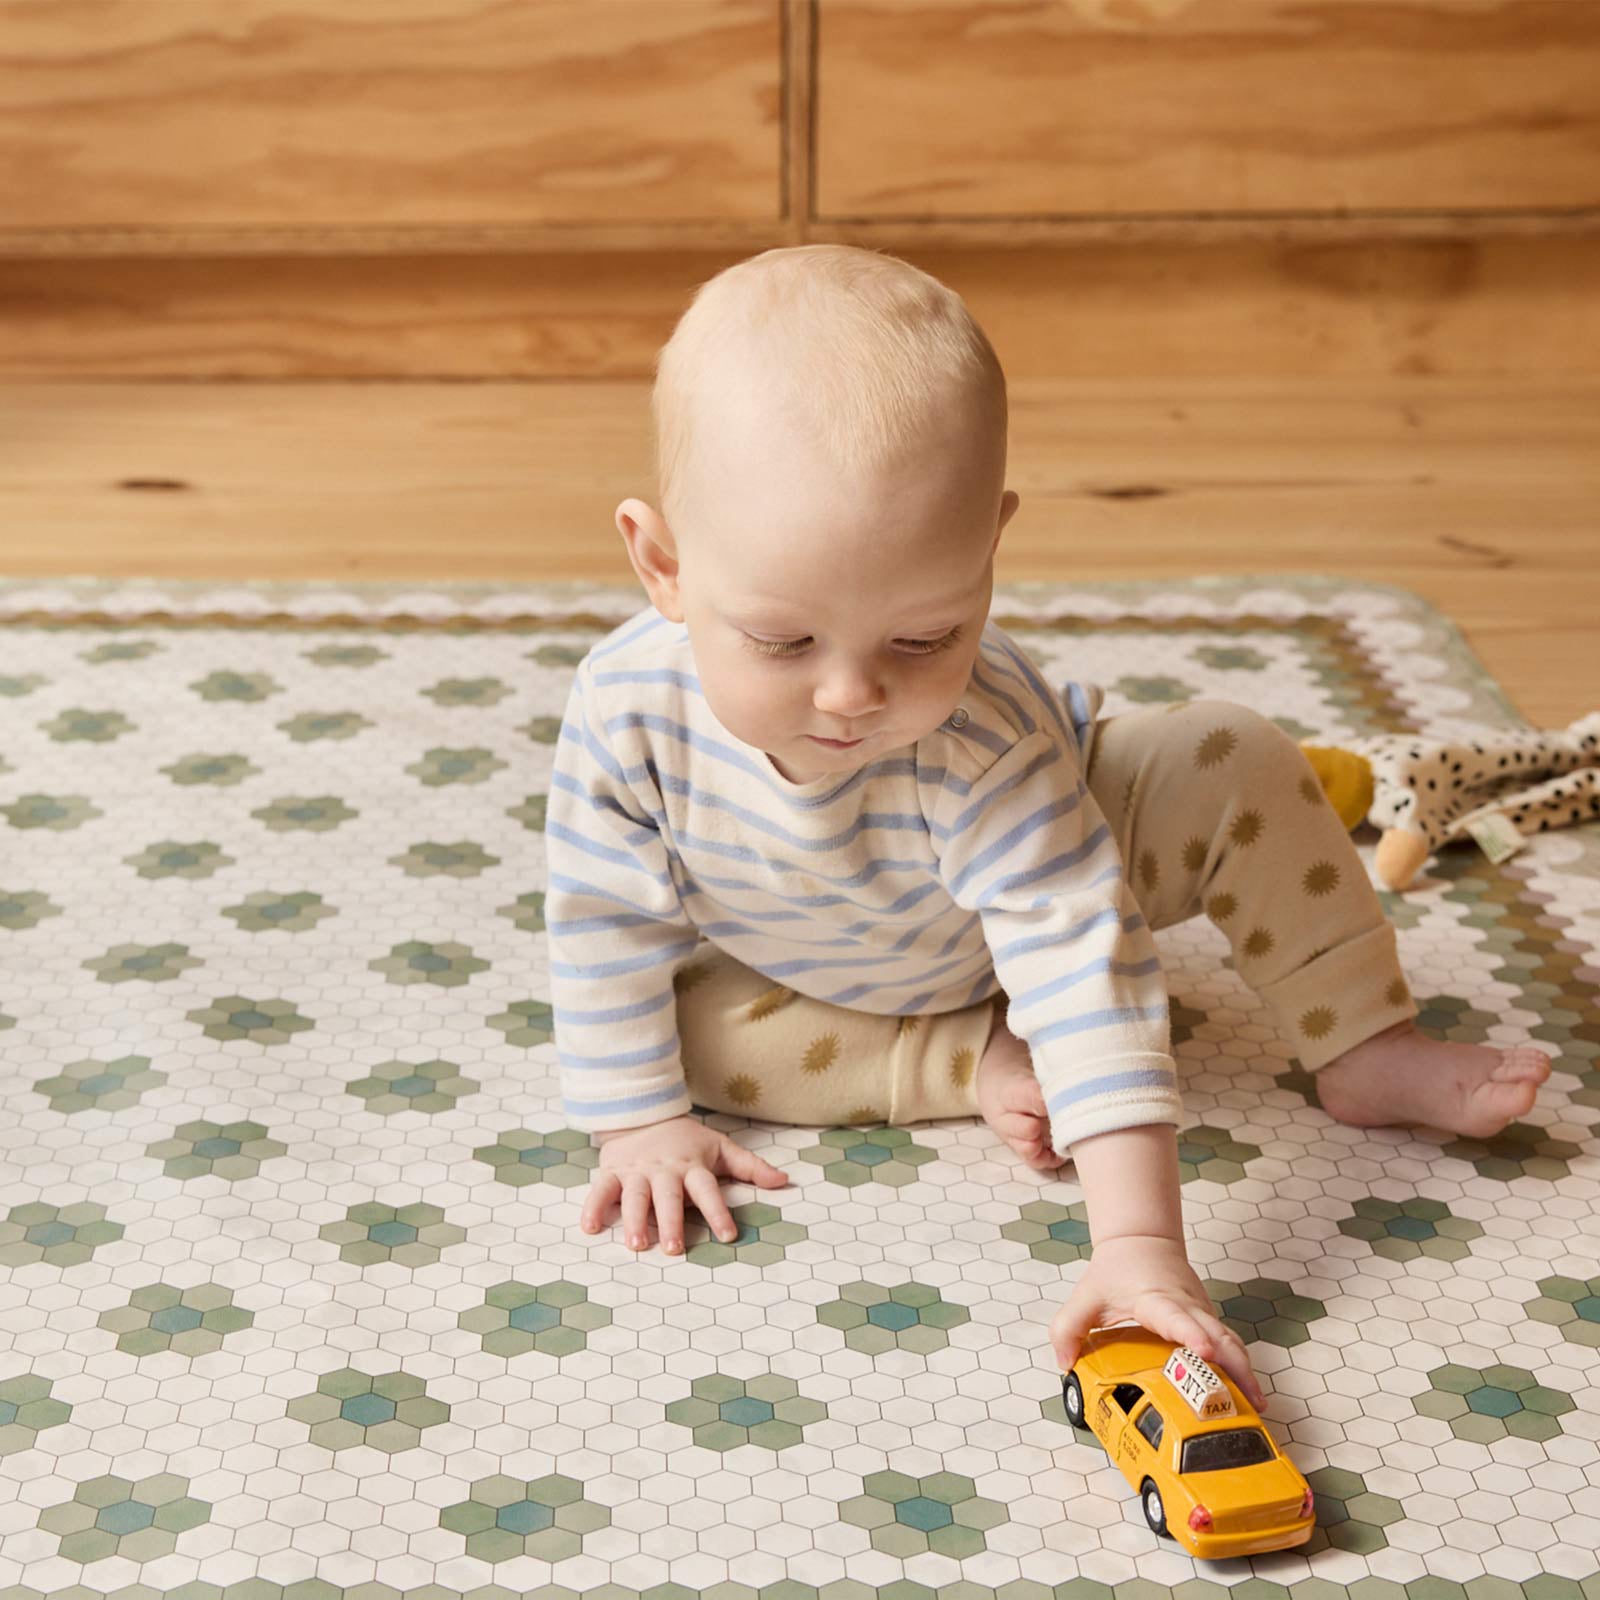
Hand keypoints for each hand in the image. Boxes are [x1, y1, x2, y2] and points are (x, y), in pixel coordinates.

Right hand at [580, 1114, 787, 1255]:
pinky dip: (593, 1207)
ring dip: (634, 1220)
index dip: (718, 1211)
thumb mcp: (720, 1148)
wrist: (644, 1114)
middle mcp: (664, 1170)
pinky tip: (590, 1228)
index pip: (707, 1190)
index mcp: (692, 1166)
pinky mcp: (612, 1172)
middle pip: (668, 1197)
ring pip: (635, 1196)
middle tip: (675, 1250)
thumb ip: (750, 1167)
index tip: (729, 1235)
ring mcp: (637, 1171)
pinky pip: (601, 1190)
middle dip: (672, 1222)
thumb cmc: (687, 1141)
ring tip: (636, 1245)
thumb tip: (784, 1182)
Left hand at [1049, 1233, 1267, 1409]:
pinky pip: (1230, 1344)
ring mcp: (1201, 1312)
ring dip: (1244, 1371)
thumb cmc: (1115, 1271)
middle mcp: (1185, 1306)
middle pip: (1217, 1335)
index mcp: (1155, 1300)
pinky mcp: (1209, 1320)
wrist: (1141, 1241)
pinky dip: (1241, 1366)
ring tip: (1256, 1406)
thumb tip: (1066, 1366)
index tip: (1203, 1350)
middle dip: (1233, 1366)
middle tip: (1247, 1401)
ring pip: (1230, 1341)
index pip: (1175, 1317)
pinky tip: (1248, 1394)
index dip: (1189, 1334)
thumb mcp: (1085, 1297)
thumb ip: (1068, 1330)